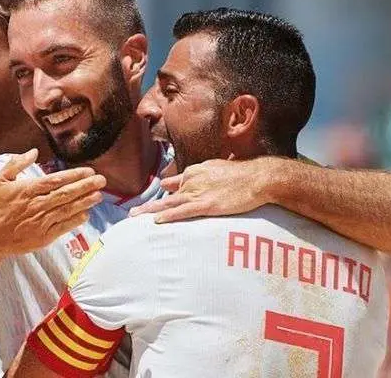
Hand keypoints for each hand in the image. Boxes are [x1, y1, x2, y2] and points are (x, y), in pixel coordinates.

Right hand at [0, 149, 105, 254]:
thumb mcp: (1, 180)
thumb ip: (16, 163)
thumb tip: (34, 151)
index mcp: (28, 189)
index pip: (55, 180)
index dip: (73, 175)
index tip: (88, 171)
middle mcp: (37, 204)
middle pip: (65, 194)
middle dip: (85, 186)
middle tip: (101, 180)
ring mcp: (42, 221)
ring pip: (67, 209)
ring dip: (84, 202)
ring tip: (99, 195)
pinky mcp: (45, 236)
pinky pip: (63, 226)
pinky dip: (75, 220)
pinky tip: (86, 213)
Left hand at [129, 157, 270, 222]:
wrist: (258, 177)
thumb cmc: (241, 174)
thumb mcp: (215, 168)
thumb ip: (199, 175)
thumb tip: (188, 180)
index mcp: (194, 172)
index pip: (173, 185)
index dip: (162, 196)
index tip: (151, 206)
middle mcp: (192, 181)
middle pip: (166, 196)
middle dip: (148, 206)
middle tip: (132, 215)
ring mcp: (198, 193)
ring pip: (169, 204)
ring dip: (151, 212)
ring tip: (136, 219)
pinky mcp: (207, 205)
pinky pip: (183, 212)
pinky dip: (170, 216)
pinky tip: (158, 221)